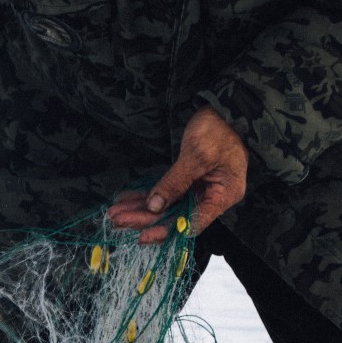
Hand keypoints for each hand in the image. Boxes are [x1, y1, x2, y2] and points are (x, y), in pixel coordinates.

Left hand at [108, 106, 248, 241]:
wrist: (225, 107)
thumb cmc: (218, 129)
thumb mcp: (196, 156)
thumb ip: (175, 183)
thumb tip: (155, 206)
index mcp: (223, 196)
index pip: (191, 223)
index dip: (166, 230)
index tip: (141, 235)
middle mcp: (213, 196)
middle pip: (176, 215)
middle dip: (146, 218)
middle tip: (117, 220)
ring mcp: (201, 187)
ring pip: (169, 204)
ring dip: (142, 208)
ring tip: (116, 212)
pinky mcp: (191, 178)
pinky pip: (168, 191)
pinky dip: (148, 194)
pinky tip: (129, 198)